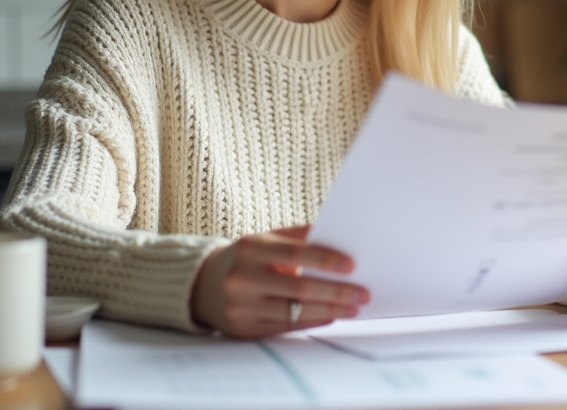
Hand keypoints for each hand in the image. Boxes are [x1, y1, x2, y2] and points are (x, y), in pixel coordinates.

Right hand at [190, 225, 369, 337]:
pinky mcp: (244, 329)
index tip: (352, 265)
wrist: (204, 285)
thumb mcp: (266, 239)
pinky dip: (313, 321)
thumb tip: (339, 239)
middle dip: (336, 291)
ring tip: (353, 307)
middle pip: (299, 287)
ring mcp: (242, 307)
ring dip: (330, 310)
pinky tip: (332, 316)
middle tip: (362, 293)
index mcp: (250, 249)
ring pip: (295, 312)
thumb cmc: (247, 258)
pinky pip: (286, 327)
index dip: (325, 259)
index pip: (295, 253)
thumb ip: (299, 237)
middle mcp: (242, 279)